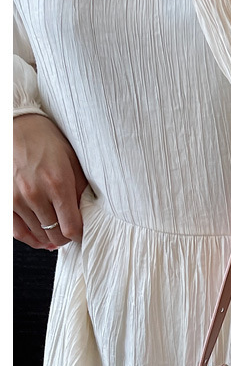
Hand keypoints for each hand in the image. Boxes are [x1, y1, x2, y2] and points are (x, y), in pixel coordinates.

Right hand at [13, 114, 88, 249]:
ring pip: (38, 235)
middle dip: (66, 238)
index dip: (79, 236)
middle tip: (70, 232)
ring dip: (49, 238)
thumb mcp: (73, 164)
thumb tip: (89, 216)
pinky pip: (17, 231)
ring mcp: (16, 198)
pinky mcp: (4, 200)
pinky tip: (40, 238)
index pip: (71, 228)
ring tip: (57, 233)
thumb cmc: (48, 143)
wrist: (19, 127)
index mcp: (57, 184)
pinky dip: (30, 238)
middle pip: (55, 235)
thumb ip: (81, 191)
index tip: (82, 234)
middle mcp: (35, 194)